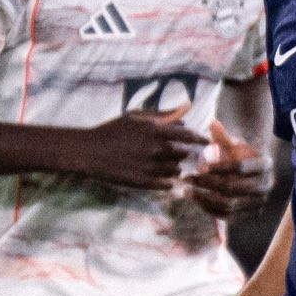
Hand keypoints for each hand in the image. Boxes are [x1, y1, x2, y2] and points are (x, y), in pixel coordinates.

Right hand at [68, 105, 206, 189]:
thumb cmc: (113, 130)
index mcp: (157, 131)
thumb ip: (163, 114)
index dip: (200, 139)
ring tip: (165, 164)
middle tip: (179, 153)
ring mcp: (150, 167)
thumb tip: (185, 111)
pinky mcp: (143, 182)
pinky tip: (162, 177)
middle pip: (183, 154)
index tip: (206, 142)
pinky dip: (167, 181)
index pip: (188, 136)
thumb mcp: (137, 116)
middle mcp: (157, 150)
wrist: (89, 151)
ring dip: (174, 167)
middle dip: (183, 153)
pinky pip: (165, 184)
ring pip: (175, 170)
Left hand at [187, 121, 272, 218]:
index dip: (218, 168)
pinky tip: (195, 199)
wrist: (249, 171)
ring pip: (228, 205)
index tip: (199, 167)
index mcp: (266, 164)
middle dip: (207, 183)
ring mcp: (259, 202)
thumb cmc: (238, 153)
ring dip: (204, 198)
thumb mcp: (232, 143)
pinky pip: (227, 216)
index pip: (240, 168)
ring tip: (186, 190)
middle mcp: (266, 185)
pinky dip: (209, 209)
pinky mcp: (249, 215)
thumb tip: (213, 123)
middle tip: (187, 178)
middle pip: (232, 188)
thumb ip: (223, 135)